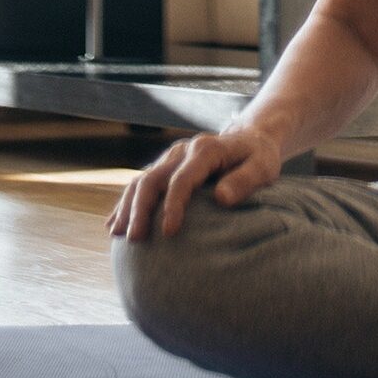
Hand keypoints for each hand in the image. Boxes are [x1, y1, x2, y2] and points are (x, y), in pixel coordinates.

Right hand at [105, 128, 282, 242]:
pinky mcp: (165, 166)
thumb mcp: (263, 167)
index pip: (182, 179)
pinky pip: (140, 183)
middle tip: (134, 239)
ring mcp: (171, 157)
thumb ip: (245, 181)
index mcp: (205, 150)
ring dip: (127, 207)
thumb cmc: (259, 157)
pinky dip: (126, 203)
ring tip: (117, 235)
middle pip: (152, 178)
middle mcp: (182, 151)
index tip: (168, 232)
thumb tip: (221, 199)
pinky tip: (113, 224)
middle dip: (140, 209)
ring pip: (141, 180)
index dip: (173, 205)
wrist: (250, 138)